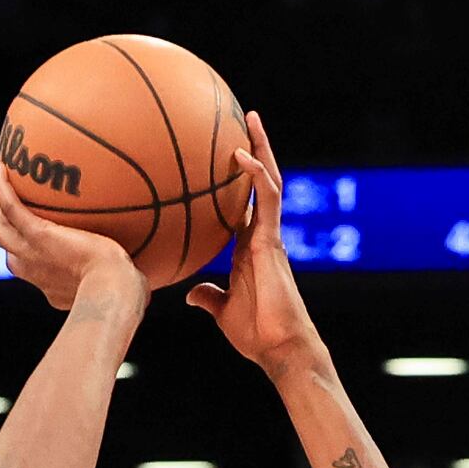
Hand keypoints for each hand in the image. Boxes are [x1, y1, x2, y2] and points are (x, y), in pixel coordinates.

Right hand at [0, 162, 143, 311]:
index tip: (30, 243)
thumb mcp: (126, 284)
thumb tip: (144, 274)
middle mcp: (36, 272)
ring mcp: (32, 253)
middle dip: (1, 227)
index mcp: (54, 287)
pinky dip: (2, 188)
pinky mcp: (37, 235)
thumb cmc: (127, 293)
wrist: (114, 290)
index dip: (27, 255)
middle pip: (9, 247)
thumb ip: (127, 277)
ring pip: (2, 227)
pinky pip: (12, 207)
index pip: (33, 269)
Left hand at [187, 112, 325, 374]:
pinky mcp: (273, 241)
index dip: (240, 181)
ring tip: (251, 119)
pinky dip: (256, 174)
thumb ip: (209, 297)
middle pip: (261, 184)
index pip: (245, 205)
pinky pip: (268, 199)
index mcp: (250, 249)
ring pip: (269, 182)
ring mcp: (270, 236)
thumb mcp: (223, 311)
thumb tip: (189, 293)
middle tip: (246, 120)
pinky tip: (241, 155)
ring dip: (261, 149)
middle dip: (256, 150)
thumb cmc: (257, 336)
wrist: (279, 348)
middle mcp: (262, 236)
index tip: (228, 156)